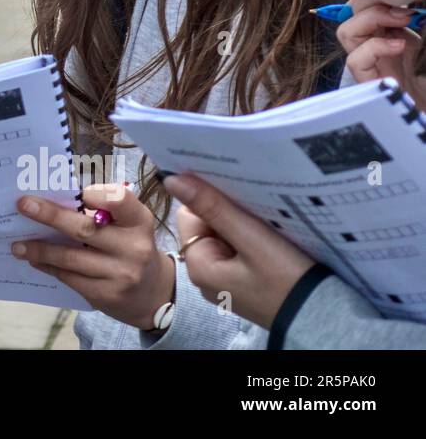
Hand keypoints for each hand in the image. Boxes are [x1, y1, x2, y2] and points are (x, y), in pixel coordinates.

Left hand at [11, 183, 175, 329]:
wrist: (154, 294)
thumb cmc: (131, 247)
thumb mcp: (129, 226)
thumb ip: (101, 212)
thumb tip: (52, 199)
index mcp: (139, 221)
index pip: (119, 200)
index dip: (94, 193)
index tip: (70, 190)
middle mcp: (133, 247)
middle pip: (85, 228)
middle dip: (50, 215)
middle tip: (23, 205)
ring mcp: (120, 274)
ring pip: (70, 257)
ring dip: (39, 249)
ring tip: (17, 244)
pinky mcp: (106, 295)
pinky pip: (69, 278)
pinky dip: (48, 266)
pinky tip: (34, 260)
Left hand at [165, 173, 313, 328]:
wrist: (326, 318)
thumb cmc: (288, 280)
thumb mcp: (251, 239)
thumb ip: (213, 208)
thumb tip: (172, 180)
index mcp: (198, 265)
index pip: (190, 215)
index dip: (210, 200)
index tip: (234, 192)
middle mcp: (206, 275)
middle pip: (207, 225)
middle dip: (228, 213)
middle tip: (256, 209)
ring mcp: (225, 280)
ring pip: (225, 236)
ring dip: (242, 224)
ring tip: (267, 223)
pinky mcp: (244, 282)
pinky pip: (240, 250)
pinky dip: (252, 239)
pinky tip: (272, 237)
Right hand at [338, 0, 423, 100]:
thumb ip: (416, 21)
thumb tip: (409, 2)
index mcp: (390, 32)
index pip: (365, 4)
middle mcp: (376, 45)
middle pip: (351, 13)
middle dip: (372, 1)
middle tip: (403, 5)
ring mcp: (371, 65)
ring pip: (346, 32)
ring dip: (370, 19)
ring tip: (401, 21)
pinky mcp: (370, 84)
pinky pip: (355, 60)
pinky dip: (374, 47)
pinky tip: (399, 46)